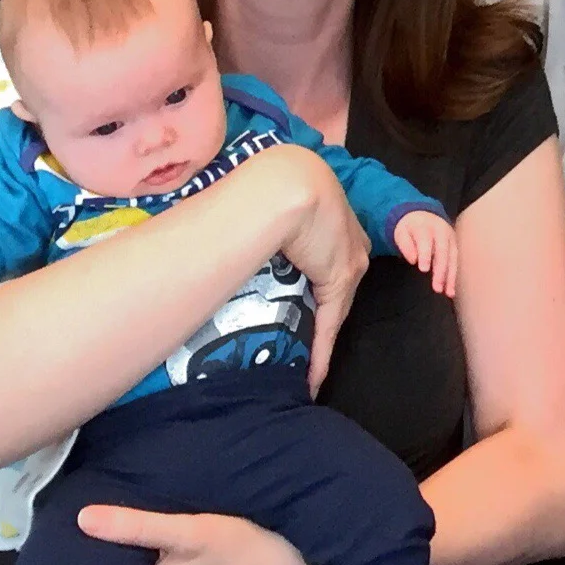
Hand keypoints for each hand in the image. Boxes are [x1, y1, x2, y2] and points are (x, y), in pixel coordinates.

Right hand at [264, 146, 370, 394]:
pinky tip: (312, 381)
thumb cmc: (265, 186)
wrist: (285, 183)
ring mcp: (348, 261)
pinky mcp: (340, 279)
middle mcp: (346, 241)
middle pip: (335, 290)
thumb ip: (257, 222)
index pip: (325, 261)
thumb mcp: (267, 203)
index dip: (314, 287)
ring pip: (332, 312)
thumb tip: (215, 232)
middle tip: (302, 350)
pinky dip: (320, 354)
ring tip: (303, 376)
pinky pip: (329, 325)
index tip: (301, 309)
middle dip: (318, 319)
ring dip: (316, 345)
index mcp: (329, 220)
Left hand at [391, 210, 458, 298]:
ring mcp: (450, 239)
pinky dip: (453, 276)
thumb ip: (405, 245)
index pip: (426, 241)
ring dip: (451, 276)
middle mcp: (441, 232)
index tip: (423, 269)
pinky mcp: (455, 246)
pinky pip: (455, 262)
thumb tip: (413, 260)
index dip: (425, 254)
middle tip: (437, 287)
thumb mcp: (401, 232)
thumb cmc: (410, 228)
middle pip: (443, 252)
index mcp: (426, 227)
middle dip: (441, 270)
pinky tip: (451, 290)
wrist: (423, 214)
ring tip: (448, 292)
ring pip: (452, 258)